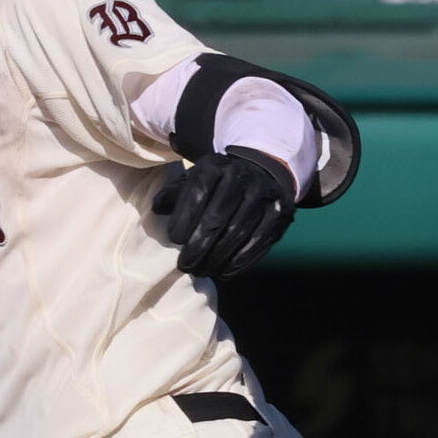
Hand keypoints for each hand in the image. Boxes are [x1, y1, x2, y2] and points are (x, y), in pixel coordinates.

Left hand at [152, 147, 296, 278]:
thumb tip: (157, 209)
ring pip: (238, 233)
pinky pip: (258, 242)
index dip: (184, 218)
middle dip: (198, 245)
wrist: (263, 170)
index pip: (197, 193)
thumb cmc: (218, 181)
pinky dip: (240, 261)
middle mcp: (241, 178)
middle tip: (185, 265)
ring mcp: (263, 196)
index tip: (174, 239)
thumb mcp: (195, 179)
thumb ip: (174, 193)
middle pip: (217, 218)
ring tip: (202, 270)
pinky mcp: (279, 213)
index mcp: (215, 166)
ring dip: (217, 257)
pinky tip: (225, 272)